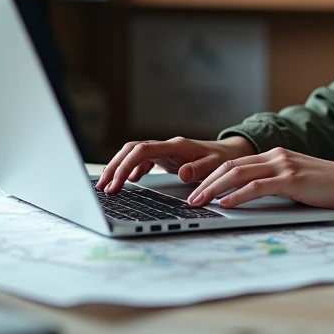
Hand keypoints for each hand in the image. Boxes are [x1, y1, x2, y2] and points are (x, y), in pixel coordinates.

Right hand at [96, 135, 256, 193]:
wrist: (230, 154)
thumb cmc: (223, 160)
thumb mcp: (216, 166)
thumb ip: (200, 169)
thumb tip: (184, 173)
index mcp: (176, 146)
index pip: (142, 150)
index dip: (126, 165)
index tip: (116, 183)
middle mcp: (167, 146)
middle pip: (131, 150)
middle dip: (115, 166)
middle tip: (103, 187)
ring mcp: (165, 151)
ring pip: (133, 154)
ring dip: (119, 167)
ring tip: (108, 186)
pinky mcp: (165, 157)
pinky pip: (142, 160)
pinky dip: (132, 169)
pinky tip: (129, 182)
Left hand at [187, 147, 333, 211]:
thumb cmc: (327, 187)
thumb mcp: (295, 180)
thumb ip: (274, 183)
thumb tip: (247, 198)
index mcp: (276, 155)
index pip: (235, 163)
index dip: (212, 176)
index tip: (197, 189)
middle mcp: (276, 156)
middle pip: (230, 166)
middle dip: (206, 182)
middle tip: (190, 198)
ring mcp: (283, 165)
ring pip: (238, 173)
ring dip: (214, 189)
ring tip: (200, 202)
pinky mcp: (291, 179)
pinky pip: (257, 186)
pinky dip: (238, 195)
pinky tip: (226, 204)